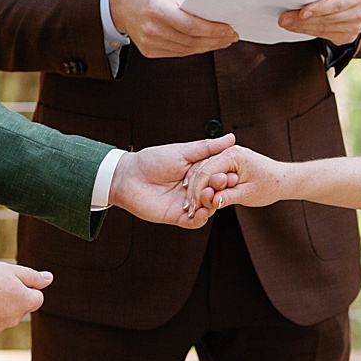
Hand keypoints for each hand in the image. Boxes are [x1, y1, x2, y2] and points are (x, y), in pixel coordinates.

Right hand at [0, 261, 51, 337]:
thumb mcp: (11, 270)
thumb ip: (33, 276)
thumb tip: (48, 278)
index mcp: (24, 302)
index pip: (37, 297)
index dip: (27, 287)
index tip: (12, 281)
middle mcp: (14, 319)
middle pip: (19, 307)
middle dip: (12, 297)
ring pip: (3, 316)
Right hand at [110, 0, 238, 57]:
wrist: (121, 5)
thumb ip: (191, 5)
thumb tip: (216, 17)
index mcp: (158, 11)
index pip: (192, 26)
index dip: (214, 30)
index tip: (230, 30)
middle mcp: (152, 30)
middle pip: (192, 41)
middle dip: (216, 40)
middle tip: (231, 37)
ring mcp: (149, 43)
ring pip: (187, 50)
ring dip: (208, 46)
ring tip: (223, 41)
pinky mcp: (149, 51)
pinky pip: (178, 53)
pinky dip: (194, 49)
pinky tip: (206, 44)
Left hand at [110, 134, 236, 226]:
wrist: (127, 177)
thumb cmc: (152, 160)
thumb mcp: (183, 151)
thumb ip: (207, 148)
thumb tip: (231, 138)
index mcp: (198, 172)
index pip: (218, 176)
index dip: (226, 176)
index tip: (233, 174)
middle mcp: (194, 189)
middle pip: (215, 193)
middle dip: (220, 190)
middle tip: (222, 185)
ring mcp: (187, 204)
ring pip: (207, 208)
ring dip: (211, 204)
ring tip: (210, 197)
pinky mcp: (178, 216)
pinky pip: (194, 222)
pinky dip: (201, 219)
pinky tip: (202, 212)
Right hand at [183, 144, 289, 211]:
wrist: (283, 179)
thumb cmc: (270, 184)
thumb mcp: (248, 194)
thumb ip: (228, 197)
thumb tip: (212, 202)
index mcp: (233, 155)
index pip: (206, 171)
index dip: (197, 190)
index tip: (192, 206)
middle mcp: (228, 152)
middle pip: (201, 170)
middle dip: (193, 190)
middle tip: (188, 209)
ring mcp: (227, 156)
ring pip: (203, 171)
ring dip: (196, 188)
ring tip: (192, 206)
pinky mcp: (227, 163)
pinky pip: (210, 173)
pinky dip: (204, 185)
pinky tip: (200, 198)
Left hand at [277, 0, 360, 45]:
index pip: (338, 3)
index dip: (319, 8)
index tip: (302, 12)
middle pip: (328, 19)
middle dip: (303, 20)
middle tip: (284, 19)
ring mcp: (356, 27)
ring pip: (324, 29)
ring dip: (303, 27)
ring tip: (287, 22)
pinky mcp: (349, 37)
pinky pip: (325, 36)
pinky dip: (309, 31)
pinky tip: (298, 27)